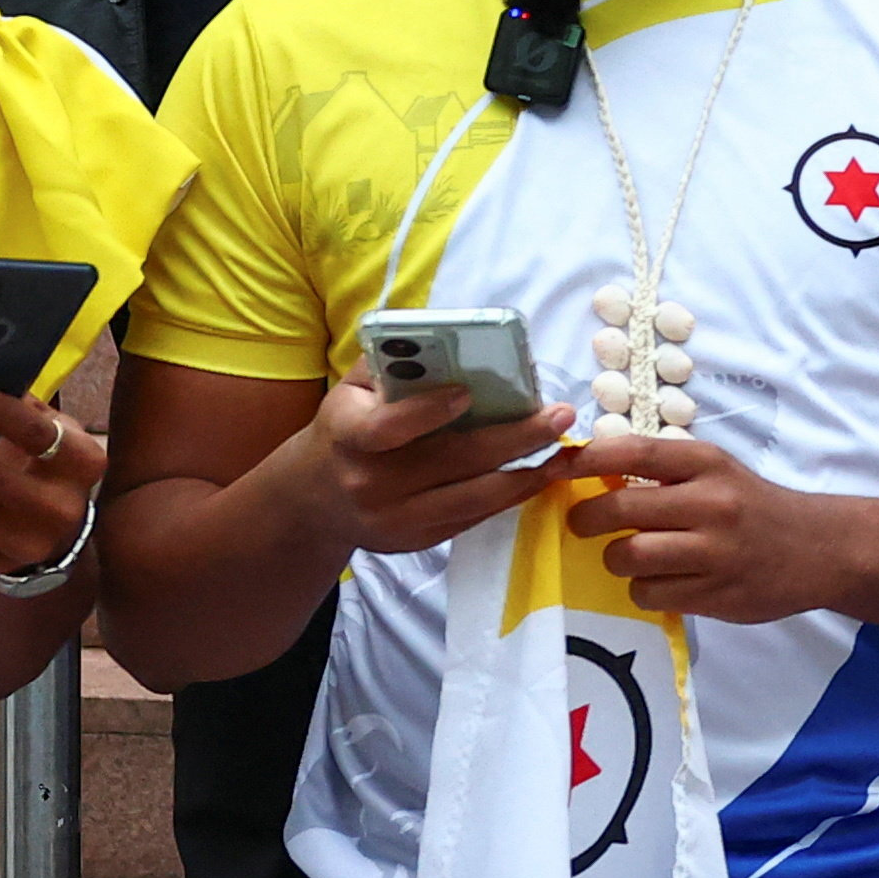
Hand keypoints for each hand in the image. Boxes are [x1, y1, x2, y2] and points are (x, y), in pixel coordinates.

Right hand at [305, 374, 577, 558]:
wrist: (314, 501)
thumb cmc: (346, 429)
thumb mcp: (352, 391)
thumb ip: (392, 365)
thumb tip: (448, 336)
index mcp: (347, 435)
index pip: (386, 427)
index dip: (428, 411)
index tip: (468, 393)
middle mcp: (369, 482)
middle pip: (451, 462)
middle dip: (514, 439)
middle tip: (560, 416)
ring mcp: (394, 518)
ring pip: (473, 498)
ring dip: (526, 475)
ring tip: (564, 453)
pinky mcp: (416, 541)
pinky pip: (473, 518)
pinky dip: (510, 496)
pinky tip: (538, 475)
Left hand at [566, 432, 856, 622]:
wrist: (817, 549)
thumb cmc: (752, 506)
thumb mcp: (716, 472)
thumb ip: (662, 471)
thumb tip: (586, 472)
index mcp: (707, 464)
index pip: (631, 452)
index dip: (584, 460)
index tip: (557, 469)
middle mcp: (711, 503)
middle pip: (619, 510)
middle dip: (586, 519)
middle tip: (582, 524)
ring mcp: (715, 553)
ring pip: (629, 557)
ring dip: (616, 559)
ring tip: (628, 557)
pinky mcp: (716, 594)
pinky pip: (650, 594)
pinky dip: (643, 590)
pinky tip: (661, 582)